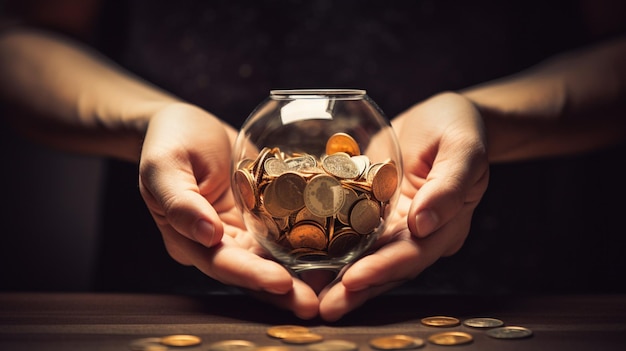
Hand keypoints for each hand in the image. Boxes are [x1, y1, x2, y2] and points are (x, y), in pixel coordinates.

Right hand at [138, 102, 318, 318]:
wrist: (188, 122)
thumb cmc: (171, 139)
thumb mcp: (164, 165)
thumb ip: (180, 202)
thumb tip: (208, 235)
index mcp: (189, 239)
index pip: (222, 263)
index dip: (251, 276)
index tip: (282, 283)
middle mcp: (217, 243)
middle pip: (252, 271)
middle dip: (282, 290)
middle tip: (315, 305)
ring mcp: (242, 231)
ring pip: (272, 259)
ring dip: (300, 275)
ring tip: (332, 289)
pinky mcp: (262, 215)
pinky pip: (285, 232)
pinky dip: (307, 244)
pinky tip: (335, 252)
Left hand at [317, 92, 489, 320]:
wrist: (441, 117)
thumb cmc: (457, 126)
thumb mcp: (463, 147)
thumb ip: (448, 185)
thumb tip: (424, 224)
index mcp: (446, 225)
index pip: (413, 254)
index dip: (384, 269)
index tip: (353, 280)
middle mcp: (418, 234)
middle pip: (386, 266)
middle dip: (355, 288)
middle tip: (323, 308)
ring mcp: (395, 226)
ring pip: (366, 257)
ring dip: (338, 279)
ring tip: (306, 297)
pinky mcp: (373, 212)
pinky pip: (351, 232)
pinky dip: (330, 249)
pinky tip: (302, 261)